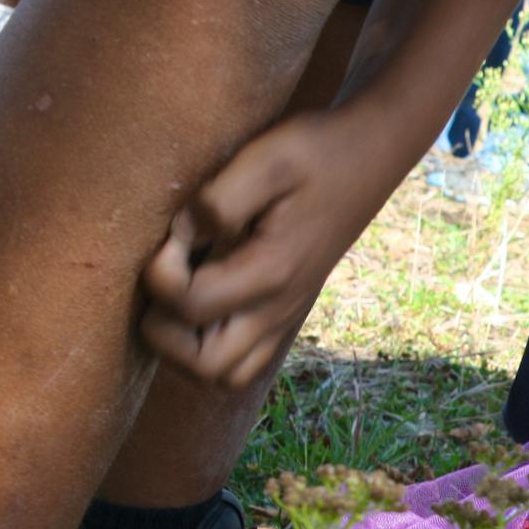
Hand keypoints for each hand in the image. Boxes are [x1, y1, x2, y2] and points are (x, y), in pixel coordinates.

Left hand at [141, 108, 389, 386]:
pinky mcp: (284, 313)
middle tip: (167, 279)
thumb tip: (182, 234)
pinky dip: (209, 348)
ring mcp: (284, 317)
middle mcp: (278, 308)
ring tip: (179, 297)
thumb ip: (218, 200)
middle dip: (165, 331)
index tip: (173, 234)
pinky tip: (202, 303)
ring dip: (185, 349)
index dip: (158, 274)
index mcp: (272, 272)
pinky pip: (240, 363)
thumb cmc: (315, 153)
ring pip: (222, 376)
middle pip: (204, 366)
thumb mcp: (266, 159)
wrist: (369, 157)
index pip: (190, 305)